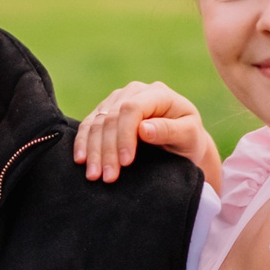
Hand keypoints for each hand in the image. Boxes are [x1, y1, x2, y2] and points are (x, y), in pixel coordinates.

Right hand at [76, 82, 221, 190]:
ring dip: (93, 150)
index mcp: (157, 93)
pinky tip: (81, 160)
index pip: (132, 109)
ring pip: (96, 122)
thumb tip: (144, 129)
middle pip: (111, 117)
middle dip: (108, 149)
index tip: (125, 162)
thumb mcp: (188, 136)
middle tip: (108, 177)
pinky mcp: (105, 111)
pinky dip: (83, 143)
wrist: (181, 143)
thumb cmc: (188, 140)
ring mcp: (117, 100)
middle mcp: (134, 92)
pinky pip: (88, 125)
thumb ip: (169, 130)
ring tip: (93, 175)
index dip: (125, 135)